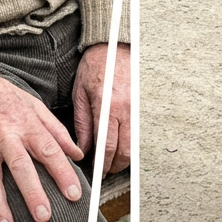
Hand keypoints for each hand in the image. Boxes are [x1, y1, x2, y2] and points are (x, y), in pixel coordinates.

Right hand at [0, 67, 84, 221]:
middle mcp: (5, 135)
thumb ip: (56, 130)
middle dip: (32, 192)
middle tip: (44, 217)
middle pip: (20, 166)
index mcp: (26, 123)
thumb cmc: (2, 96)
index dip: (62, 172)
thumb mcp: (33, 105)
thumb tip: (78, 153)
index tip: (75, 194)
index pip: (49, 149)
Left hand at [72, 42, 129, 175]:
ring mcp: (136, 108)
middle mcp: (124, 109)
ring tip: (112, 163)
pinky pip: (138, 133)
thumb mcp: (80, 93)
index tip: (97, 174)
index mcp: (106, 106)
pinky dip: (130, 145)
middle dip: (114, 167)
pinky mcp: (142, 107)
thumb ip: (82, 123)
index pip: (106, 146)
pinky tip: (121, 148)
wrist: (114, 46)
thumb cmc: (94, 67)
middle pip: (123, 151)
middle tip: (104, 172)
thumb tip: (82, 149)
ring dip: (124, 159)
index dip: (102, 165)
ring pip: (134, 146)